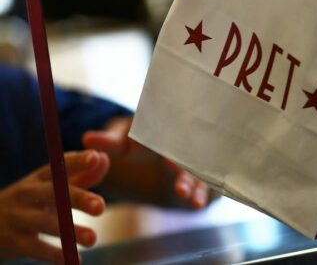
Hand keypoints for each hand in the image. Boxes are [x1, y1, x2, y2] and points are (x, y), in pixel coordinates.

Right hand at [0, 150, 107, 262]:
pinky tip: (74, 260)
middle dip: (77, 198)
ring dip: (71, 231)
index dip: (77, 161)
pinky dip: (55, 255)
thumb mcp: (50, 188)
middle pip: (53, 193)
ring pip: (46, 223)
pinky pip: (36, 248)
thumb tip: (105, 158)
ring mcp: (18, 218)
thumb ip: (80, 176)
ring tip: (93, 239)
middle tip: (101, 206)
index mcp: (38, 179)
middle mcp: (26, 194)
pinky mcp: (13, 242)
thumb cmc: (30, 204)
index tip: (95, 157)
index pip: (59, 166)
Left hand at [83, 117, 210, 208]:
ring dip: (196, 187)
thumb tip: (87, 138)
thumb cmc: (141, 140)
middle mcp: (183, 146)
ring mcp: (194, 163)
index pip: (171, 142)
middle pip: (187, 160)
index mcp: (165, 133)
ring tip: (193, 201)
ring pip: (197, 175)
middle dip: (185, 174)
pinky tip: (199, 206)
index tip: (169, 165)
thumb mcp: (125, 140)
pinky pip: (204, 185)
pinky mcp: (199, 177)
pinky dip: (204, 195)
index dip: (172, 154)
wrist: (164, 143)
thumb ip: (109, 141)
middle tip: (181, 187)